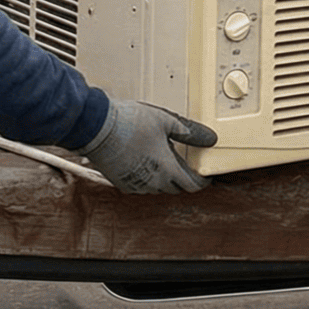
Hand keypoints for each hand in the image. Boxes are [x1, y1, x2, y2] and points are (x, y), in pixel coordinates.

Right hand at [82, 99, 217, 193]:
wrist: (97, 128)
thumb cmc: (131, 123)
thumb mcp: (166, 121)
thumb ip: (190, 132)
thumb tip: (211, 138)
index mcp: (168, 169)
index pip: (192, 185)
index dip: (202, 181)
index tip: (204, 175)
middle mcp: (153, 183)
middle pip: (176, 187)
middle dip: (183, 178)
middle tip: (183, 163)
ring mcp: (136, 185)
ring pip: (157, 188)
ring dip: (164, 178)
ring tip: (162, 159)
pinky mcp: (121, 183)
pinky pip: (141, 186)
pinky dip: (147, 178)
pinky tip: (143, 162)